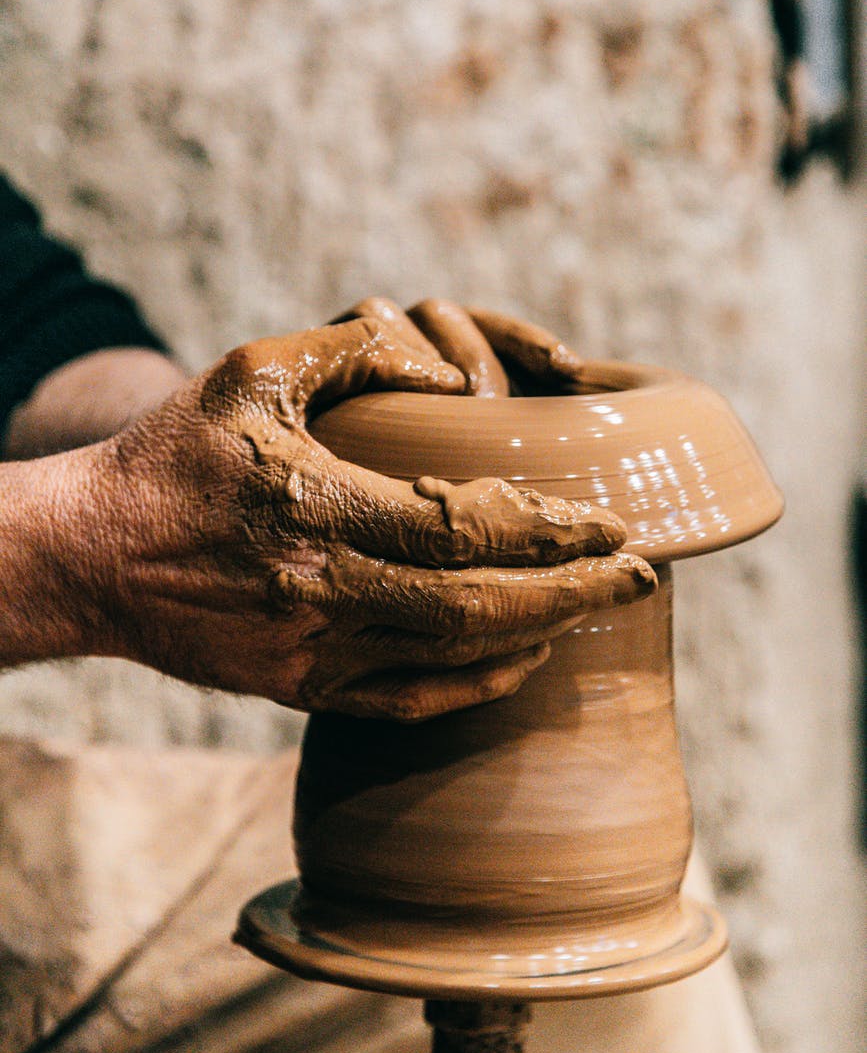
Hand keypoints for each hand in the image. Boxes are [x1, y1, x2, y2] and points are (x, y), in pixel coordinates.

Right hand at [79, 316, 652, 719]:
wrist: (91, 553)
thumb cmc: (174, 453)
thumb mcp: (252, 370)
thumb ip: (357, 349)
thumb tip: (456, 374)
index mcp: (315, 507)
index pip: (462, 529)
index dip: (550, 531)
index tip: (612, 523)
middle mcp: (321, 591)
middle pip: (478, 609)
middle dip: (574, 593)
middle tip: (640, 575)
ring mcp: (311, 652)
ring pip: (452, 661)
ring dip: (536, 635)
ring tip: (595, 608)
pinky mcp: (298, 689)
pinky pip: (406, 703)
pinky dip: (475, 687)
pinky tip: (519, 659)